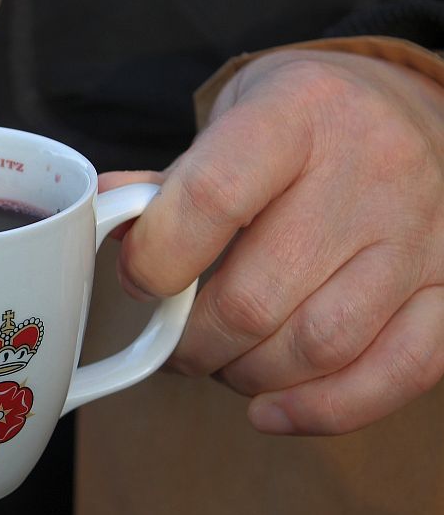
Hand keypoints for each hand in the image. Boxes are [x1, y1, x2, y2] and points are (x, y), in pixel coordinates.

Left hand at [99, 48, 443, 434]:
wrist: (407, 104)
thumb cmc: (304, 119)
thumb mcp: (234, 118)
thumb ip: (170, 182)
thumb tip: (103, 226)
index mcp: (297, 114)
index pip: (210, 200)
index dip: (155, 260)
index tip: (137, 280)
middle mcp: (371, 171)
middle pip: (256, 298)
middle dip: (192, 341)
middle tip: (174, 341)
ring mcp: (422, 235)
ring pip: (318, 346)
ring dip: (246, 376)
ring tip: (222, 361)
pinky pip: (397, 373)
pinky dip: (323, 409)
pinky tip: (272, 410)